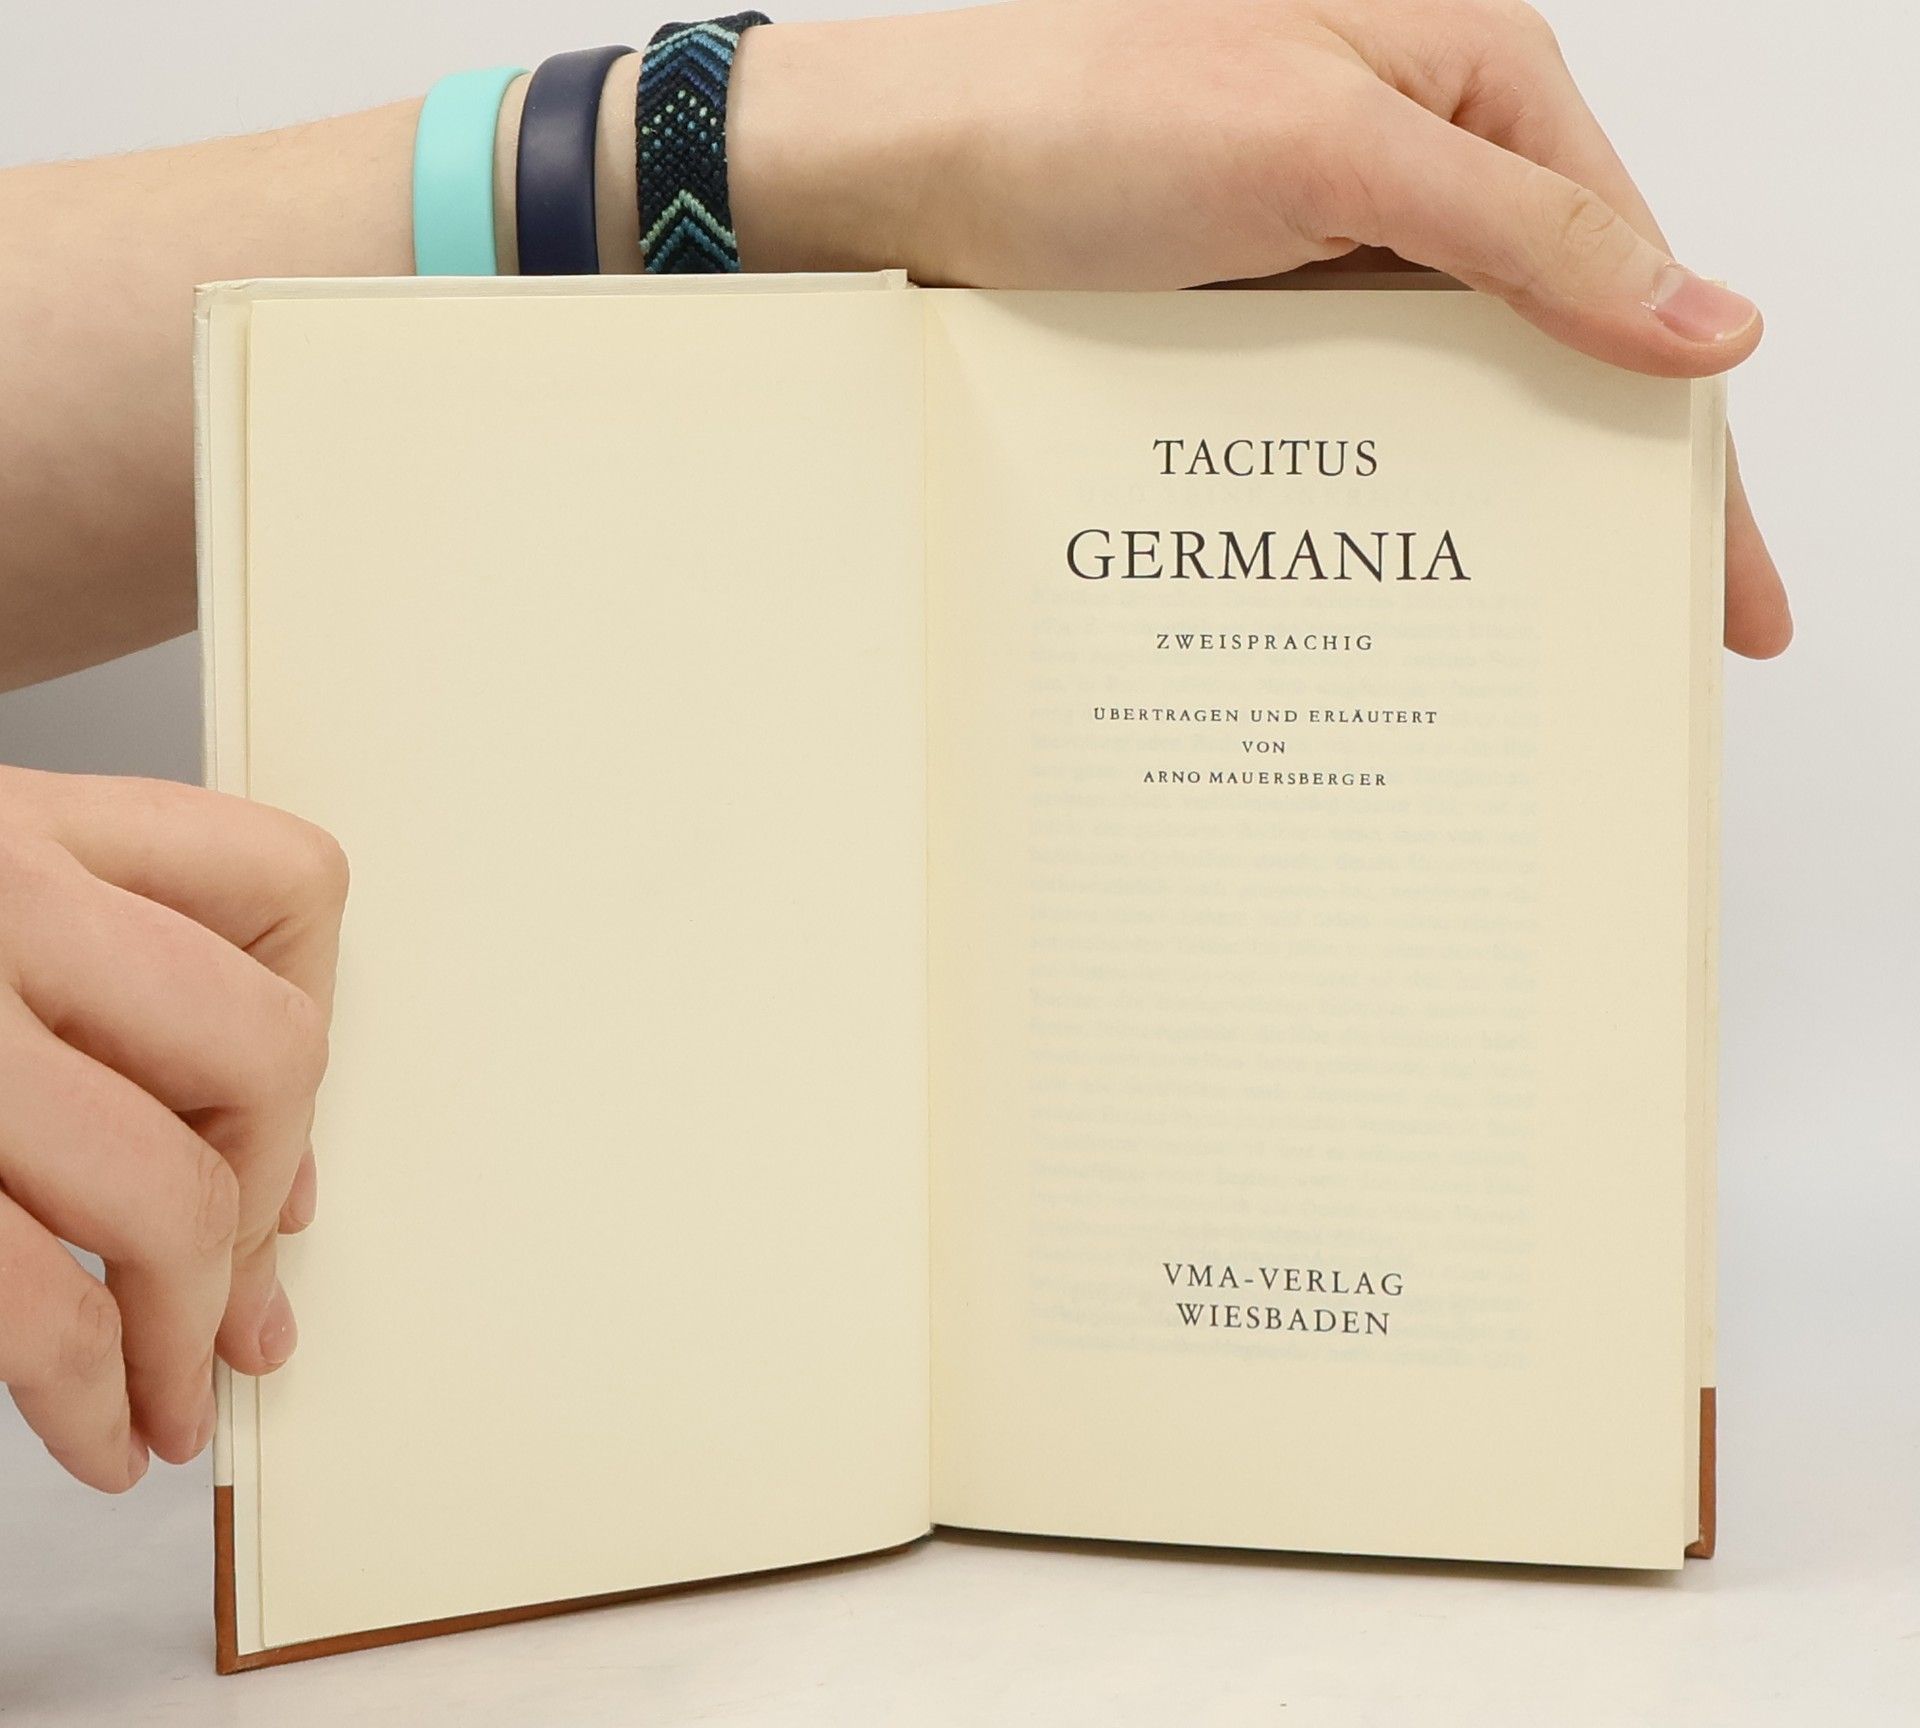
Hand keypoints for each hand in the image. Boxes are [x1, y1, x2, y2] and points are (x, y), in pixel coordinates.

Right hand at [0, 767, 346, 1490]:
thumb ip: (107, 1008)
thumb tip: (280, 1200)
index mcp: (19, 825)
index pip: (288, 885)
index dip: (314, 1018)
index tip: (283, 1133)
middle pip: (267, 1052)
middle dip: (264, 1195)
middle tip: (227, 1287)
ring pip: (167, 1190)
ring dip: (187, 1330)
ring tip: (171, 1401)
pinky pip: (26, 1297)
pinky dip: (84, 1388)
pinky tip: (93, 1429)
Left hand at [731, 0, 1790, 658]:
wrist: (902, 174)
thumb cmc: (1081, 116)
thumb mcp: (1322, 155)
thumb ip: (1522, 234)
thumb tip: (1707, 322)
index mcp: (1475, 84)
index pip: (1634, 276)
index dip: (1686, 435)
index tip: (1721, 582)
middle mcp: (1418, 160)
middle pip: (1559, 344)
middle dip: (1610, 486)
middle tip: (1651, 633)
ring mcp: (1334, 241)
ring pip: (1461, 387)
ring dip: (1500, 493)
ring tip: (1544, 627)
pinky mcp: (1259, 308)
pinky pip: (1361, 405)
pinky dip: (1393, 482)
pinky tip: (1416, 561)